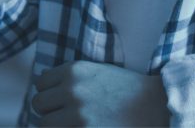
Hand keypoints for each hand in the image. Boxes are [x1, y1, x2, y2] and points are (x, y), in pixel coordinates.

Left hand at [31, 61, 169, 126]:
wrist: (156, 108)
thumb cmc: (126, 91)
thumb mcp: (96, 72)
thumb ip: (69, 77)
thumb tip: (41, 81)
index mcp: (74, 71)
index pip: (41, 83)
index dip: (50, 94)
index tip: (61, 101)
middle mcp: (72, 90)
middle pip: (38, 104)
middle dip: (49, 112)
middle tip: (66, 117)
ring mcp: (78, 115)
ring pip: (44, 124)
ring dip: (55, 126)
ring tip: (72, 125)